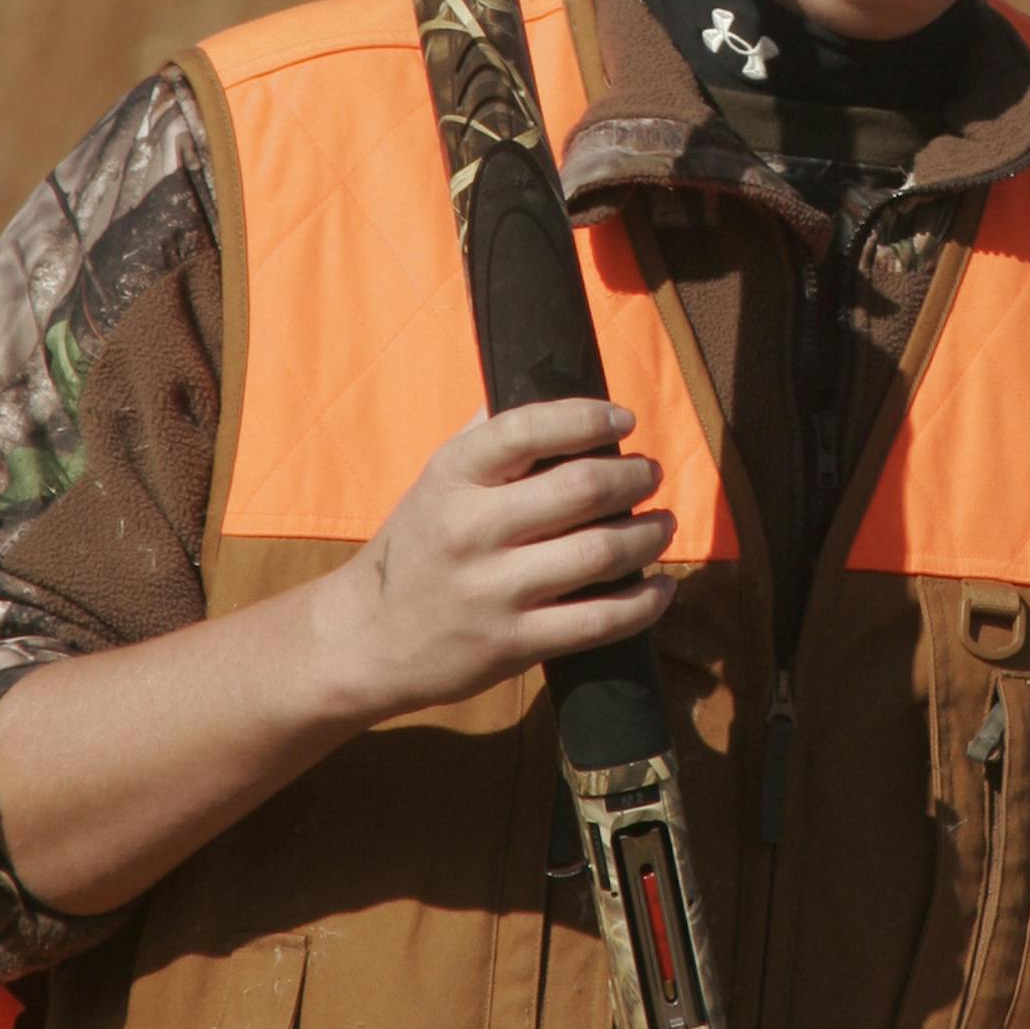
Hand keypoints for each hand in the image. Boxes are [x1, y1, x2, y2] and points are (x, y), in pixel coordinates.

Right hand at [313, 398, 675, 724]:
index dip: (588, 417)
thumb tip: (546, 384)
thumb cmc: (417, 549)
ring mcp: (494, 591)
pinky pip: (600, 620)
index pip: (528, 428)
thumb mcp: (435, 483)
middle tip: (649, 474)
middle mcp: (471, 529)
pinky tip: (659, 585)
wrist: (367, 640)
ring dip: (648, 533)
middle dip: (633, 476)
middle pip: (581, 488)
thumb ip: (487, 438)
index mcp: (452, 477)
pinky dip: (644, 601)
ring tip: (662, 524)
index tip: (624, 420)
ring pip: (600, 552)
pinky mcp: (515, 644)